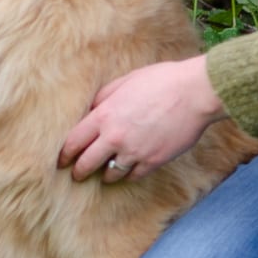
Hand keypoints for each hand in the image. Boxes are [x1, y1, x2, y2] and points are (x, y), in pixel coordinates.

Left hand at [59, 55, 225, 183]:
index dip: (65, 154)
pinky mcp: (154, 161)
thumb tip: (91, 110)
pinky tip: (129, 172)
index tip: (62, 161)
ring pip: (110, 174)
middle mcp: (115, 137)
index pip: (74, 142)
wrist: (195, 92)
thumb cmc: (162, 80)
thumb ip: (104, 97)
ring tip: (105, 175)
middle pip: (87, 163)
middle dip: (79, 171)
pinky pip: (134, 176)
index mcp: (104, 114)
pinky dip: (130, 175)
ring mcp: (134, 151)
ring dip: (105, 176)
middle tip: (77, 175)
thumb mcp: (126, 81)